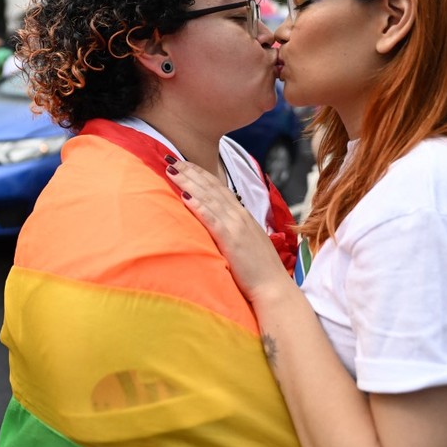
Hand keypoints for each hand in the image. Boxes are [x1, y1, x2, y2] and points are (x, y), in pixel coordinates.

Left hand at [165, 156, 291, 301]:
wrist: (274, 288)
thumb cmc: (259, 271)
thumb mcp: (247, 244)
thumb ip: (234, 231)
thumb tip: (219, 225)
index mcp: (243, 216)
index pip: (219, 189)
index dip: (202, 174)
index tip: (185, 164)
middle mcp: (240, 216)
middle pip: (212, 188)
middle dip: (191, 172)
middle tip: (172, 158)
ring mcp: (236, 227)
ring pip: (209, 198)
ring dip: (189, 182)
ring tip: (173, 170)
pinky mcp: (231, 240)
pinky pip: (212, 219)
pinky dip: (198, 206)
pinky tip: (185, 196)